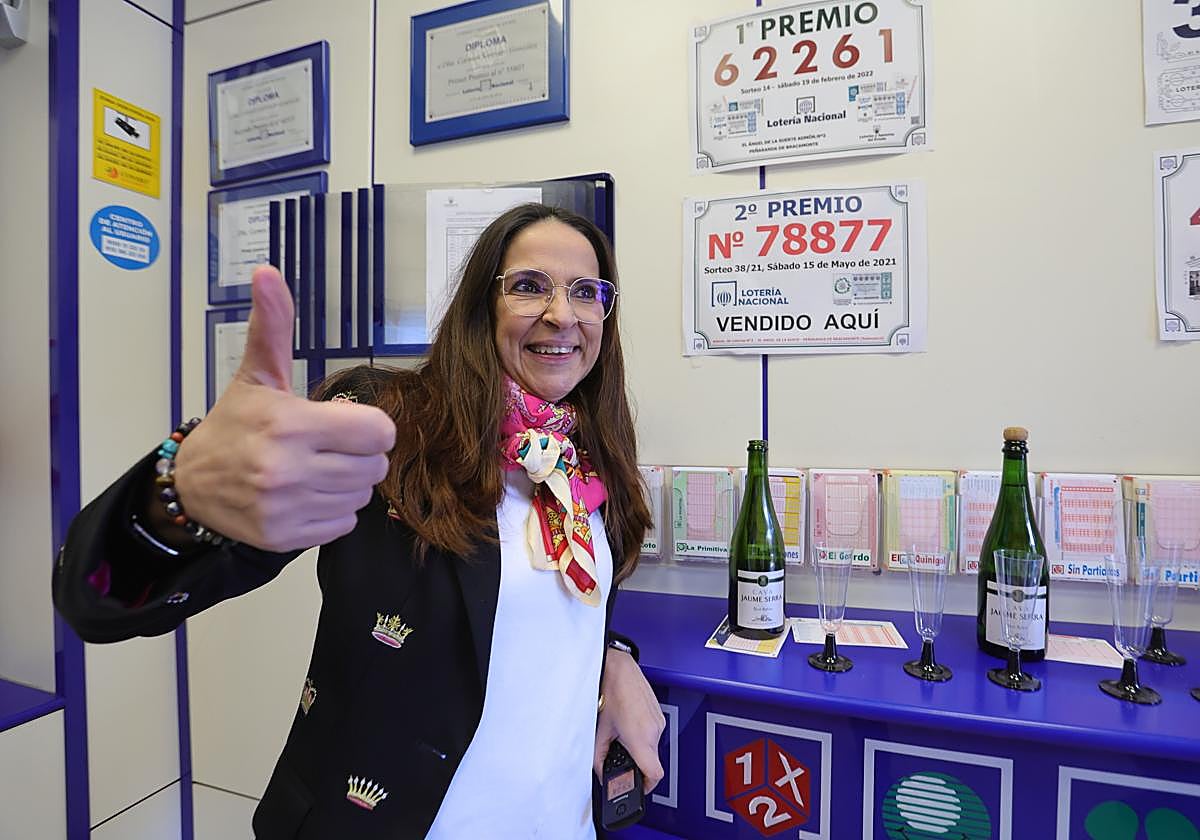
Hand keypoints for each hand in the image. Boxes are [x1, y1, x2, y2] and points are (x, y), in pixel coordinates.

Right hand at [172, 266, 395, 550]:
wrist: (191, 484)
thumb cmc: (235, 424)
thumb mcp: (257, 373)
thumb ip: (272, 326)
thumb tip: (268, 272)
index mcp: (290, 424)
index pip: (379, 432)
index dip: (370, 426)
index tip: (348, 423)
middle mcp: (288, 469)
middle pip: (375, 467)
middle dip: (359, 455)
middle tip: (328, 447)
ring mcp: (286, 507)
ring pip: (361, 497)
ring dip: (347, 483)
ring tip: (315, 469)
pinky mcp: (285, 536)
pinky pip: (344, 524)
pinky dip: (332, 511)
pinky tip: (306, 494)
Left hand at [594, 647, 664, 793]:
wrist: (618, 667)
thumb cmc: (610, 690)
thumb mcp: (599, 730)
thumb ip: (598, 758)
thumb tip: (600, 772)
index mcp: (641, 738)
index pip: (654, 774)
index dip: (646, 785)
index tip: (638, 786)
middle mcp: (655, 730)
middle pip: (651, 759)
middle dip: (636, 761)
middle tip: (619, 753)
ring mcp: (659, 720)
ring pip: (652, 745)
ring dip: (638, 744)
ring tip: (620, 730)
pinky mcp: (658, 713)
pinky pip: (653, 731)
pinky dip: (641, 732)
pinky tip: (627, 721)